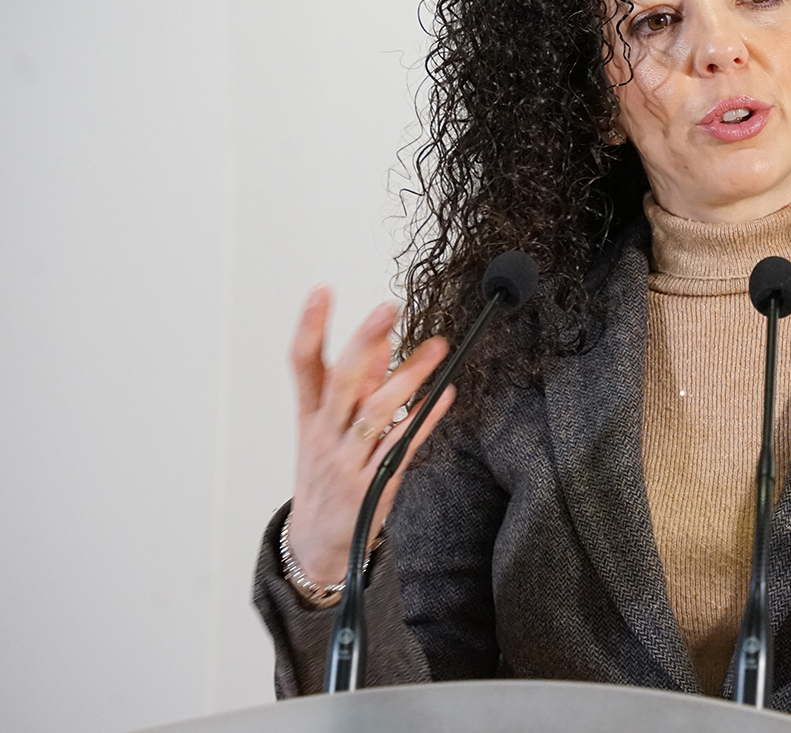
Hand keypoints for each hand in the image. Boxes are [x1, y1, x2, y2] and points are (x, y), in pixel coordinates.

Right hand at [285, 285, 455, 585]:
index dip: (310, 326)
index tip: (322, 290)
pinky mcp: (372, 484)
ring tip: (437, 348)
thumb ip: (355, 386)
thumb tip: (382, 343)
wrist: (318, 543)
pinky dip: (424, 419)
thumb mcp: (326, 429)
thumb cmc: (326, 475)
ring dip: (408, 377)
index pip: (302, 363)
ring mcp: (347, 459)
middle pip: (341, 380)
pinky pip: (401, 446)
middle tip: (387, 308)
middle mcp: (325, 433)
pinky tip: (445, 396)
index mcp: (310, 415)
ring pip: (375, 412)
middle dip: (364, 341)